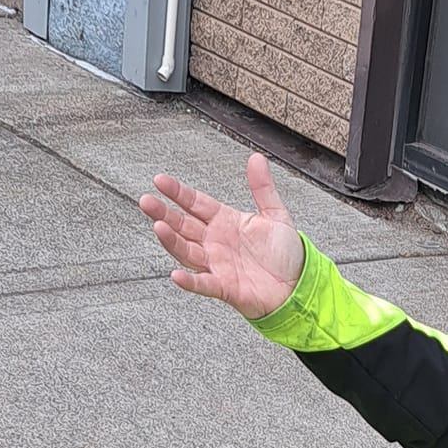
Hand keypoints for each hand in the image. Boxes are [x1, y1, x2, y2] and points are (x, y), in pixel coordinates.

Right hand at [138, 153, 305, 320]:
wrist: (300, 286)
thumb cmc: (286, 255)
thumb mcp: (276, 215)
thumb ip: (263, 188)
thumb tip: (256, 159)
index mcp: (225, 221)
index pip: (195, 203)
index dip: (178, 192)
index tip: (160, 181)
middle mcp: (216, 242)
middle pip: (183, 225)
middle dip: (164, 213)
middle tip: (147, 201)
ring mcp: (218, 265)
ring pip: (187, 251)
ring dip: (171, 240)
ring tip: (158, 226)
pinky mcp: (225, 287)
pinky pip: (203, 284)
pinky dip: (190, 281)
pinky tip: (176, 275)